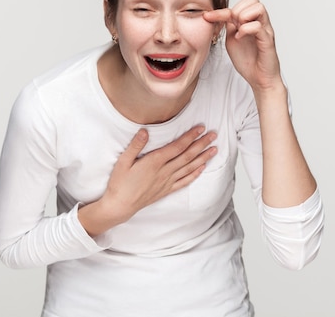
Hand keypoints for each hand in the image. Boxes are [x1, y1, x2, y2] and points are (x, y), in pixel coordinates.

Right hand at [79, 125, 216, 235]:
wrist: (120, 206)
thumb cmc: (120, 183)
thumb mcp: (123, 161)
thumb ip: (135, 145)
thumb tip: (145, 131)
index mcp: (154, 162)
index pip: (177, 146)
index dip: (190, 136)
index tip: (200, 128)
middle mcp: (164, 172)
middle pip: (187, 156)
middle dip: (201, 144)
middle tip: (214, 135)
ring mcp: (167, 182)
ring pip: (189, 168)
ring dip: (203, 158)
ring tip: (214, 149)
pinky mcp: (166, 190)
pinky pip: (184, 182)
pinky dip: (195, 174)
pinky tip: (202, 168)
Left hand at [203, 0, 281, 91]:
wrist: (259, 79)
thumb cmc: (248, 60)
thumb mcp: (232, 40)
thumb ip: (229, 27)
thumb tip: (220, 15)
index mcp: (251, 21)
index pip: (238, 5)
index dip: (220, 10)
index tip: (206, 16)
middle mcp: (260, 22)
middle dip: (237, 10)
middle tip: (232, 25)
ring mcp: (265, 30)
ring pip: (259, 7)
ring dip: (244, 16)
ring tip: (238, 30)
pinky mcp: (268, 40)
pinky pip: (258, 26)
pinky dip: (246, 30)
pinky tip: (240, 38)